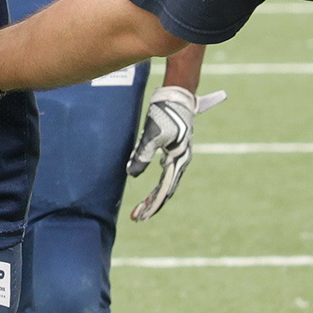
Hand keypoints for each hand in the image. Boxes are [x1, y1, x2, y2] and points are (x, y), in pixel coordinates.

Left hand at [125, 85, 226, 220]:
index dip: (151, 204)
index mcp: (178, 159)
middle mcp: (181, 160)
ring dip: (155, 195)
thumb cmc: (165, 112)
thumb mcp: (151, 133)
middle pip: (166, 189)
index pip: (163, 189)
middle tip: (137, 217)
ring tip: (143, 207)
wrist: (177, 94)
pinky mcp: (175, 149)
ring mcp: (179, 155)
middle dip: (152, 204)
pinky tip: (153, 186)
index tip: (140, 217)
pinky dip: (159, 183)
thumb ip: (142, 154)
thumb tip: (132, 174)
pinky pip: (167, 172)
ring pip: (167, 182)